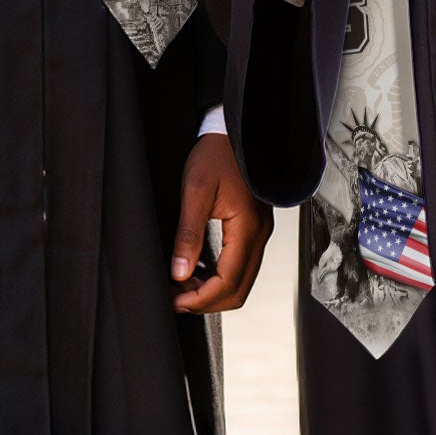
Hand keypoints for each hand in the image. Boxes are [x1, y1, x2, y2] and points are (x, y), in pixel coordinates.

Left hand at [171, 133, 271, 313]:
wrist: (234, 133)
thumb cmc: (216, 154)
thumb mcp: (195, 191)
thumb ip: (188, 234)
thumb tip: (179, 273)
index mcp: (247, 228)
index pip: (228, 282)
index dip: (201, 299)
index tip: (175, 301)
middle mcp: (259, 235)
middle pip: (238, 290)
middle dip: (207, 301)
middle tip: (176, 299)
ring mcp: (260, 233)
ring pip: (241, 281)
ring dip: (213, 291)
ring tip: (183, 287)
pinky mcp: (254, 228)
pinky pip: (242, 266)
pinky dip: (221, 278)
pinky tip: (199, 272)